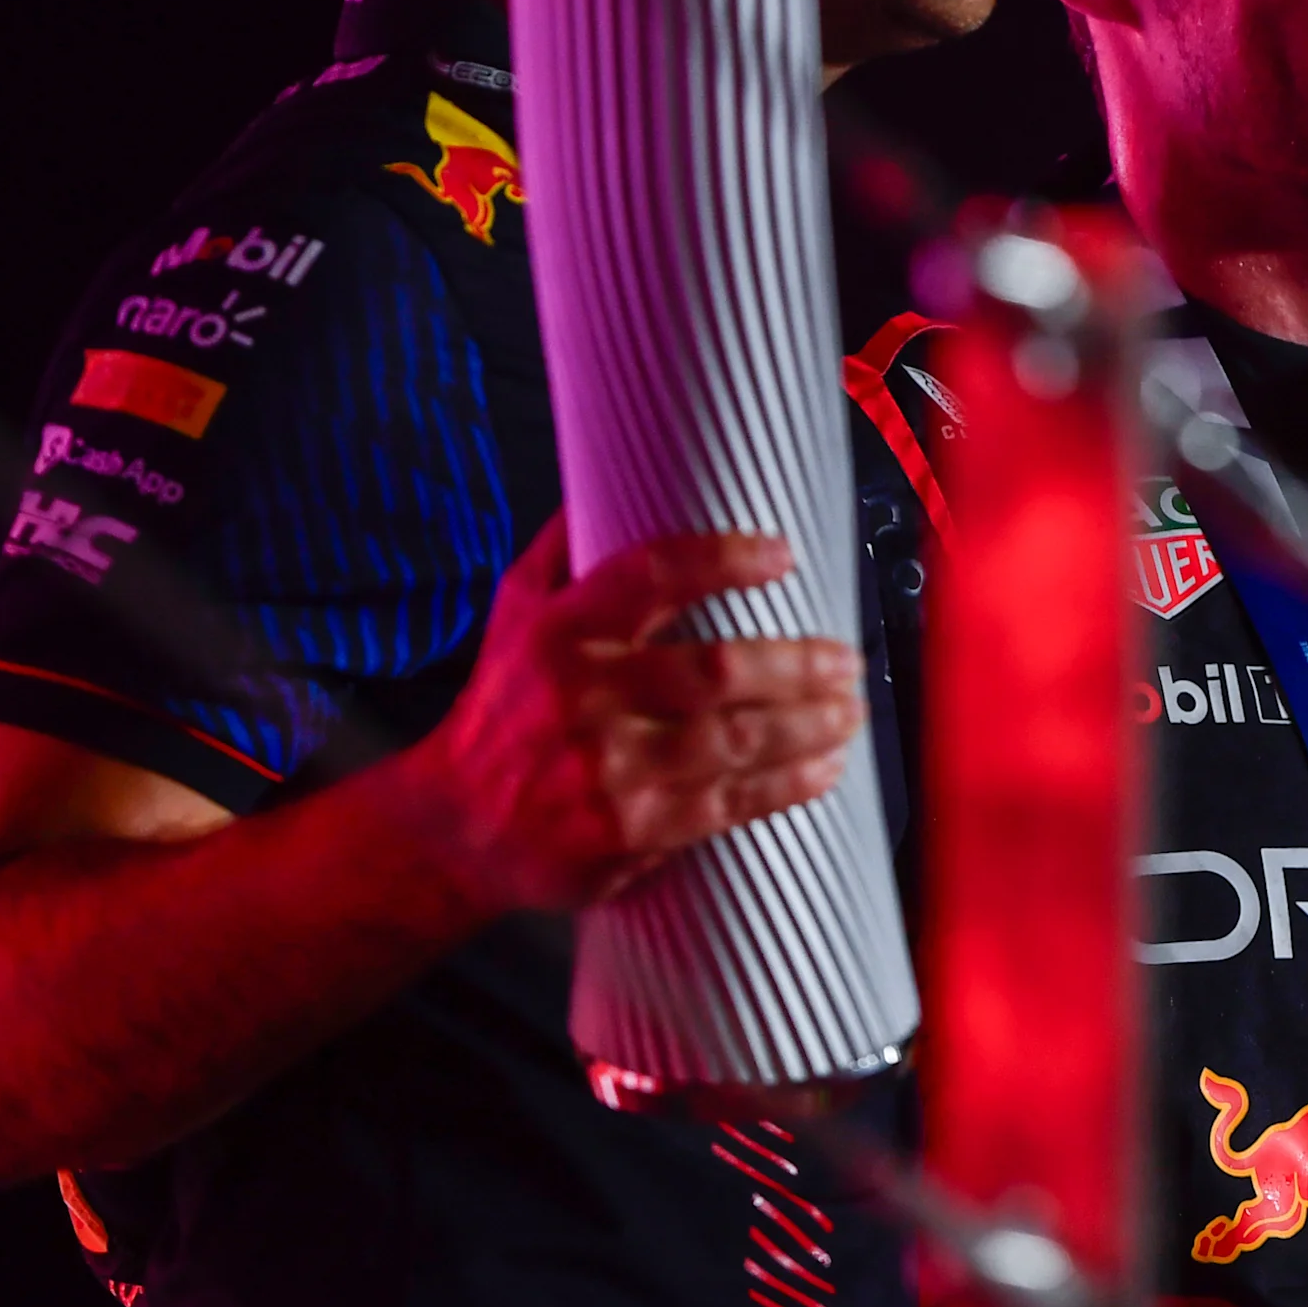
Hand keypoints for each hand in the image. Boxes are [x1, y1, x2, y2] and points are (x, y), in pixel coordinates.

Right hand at [404, 513, 861, 912]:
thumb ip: (565, 547)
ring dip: (809, 725)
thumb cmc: (505, 704)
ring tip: (850, 710)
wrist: (457, 824)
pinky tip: (823, 767)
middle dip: (799, 664)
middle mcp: (581, 696)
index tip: (783, 553)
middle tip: (846, 658)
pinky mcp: (628, 831)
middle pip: (717, 670)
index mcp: (558, 630)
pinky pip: (729, 803)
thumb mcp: (515, 611)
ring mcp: (607, 769)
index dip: (726, 559)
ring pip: (736, 740)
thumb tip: (615, 475)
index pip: (651, 575)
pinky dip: (788, 784)